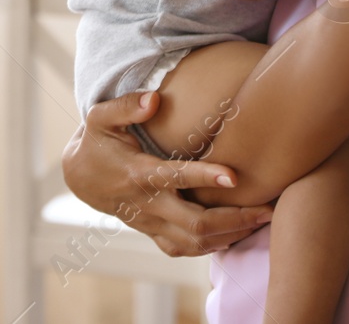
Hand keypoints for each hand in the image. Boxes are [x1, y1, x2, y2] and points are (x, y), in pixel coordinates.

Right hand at [60, 90, 275, 257]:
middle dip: (235, 219)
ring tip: (263, 221)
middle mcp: (148, 204)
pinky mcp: (154, 233)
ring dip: (232, 235)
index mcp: (138, 173)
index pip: (175, 178)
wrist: (79, 176)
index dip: (204, 178)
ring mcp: (152, 223)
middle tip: (269, 209)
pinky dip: (213, 247)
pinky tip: (238, 234)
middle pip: (195, 223)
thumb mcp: (100, 117)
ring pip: (195, 243)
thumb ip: (126, 106)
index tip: (234, 176)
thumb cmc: (97, 141)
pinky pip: (185, 250)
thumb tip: (154, 99)